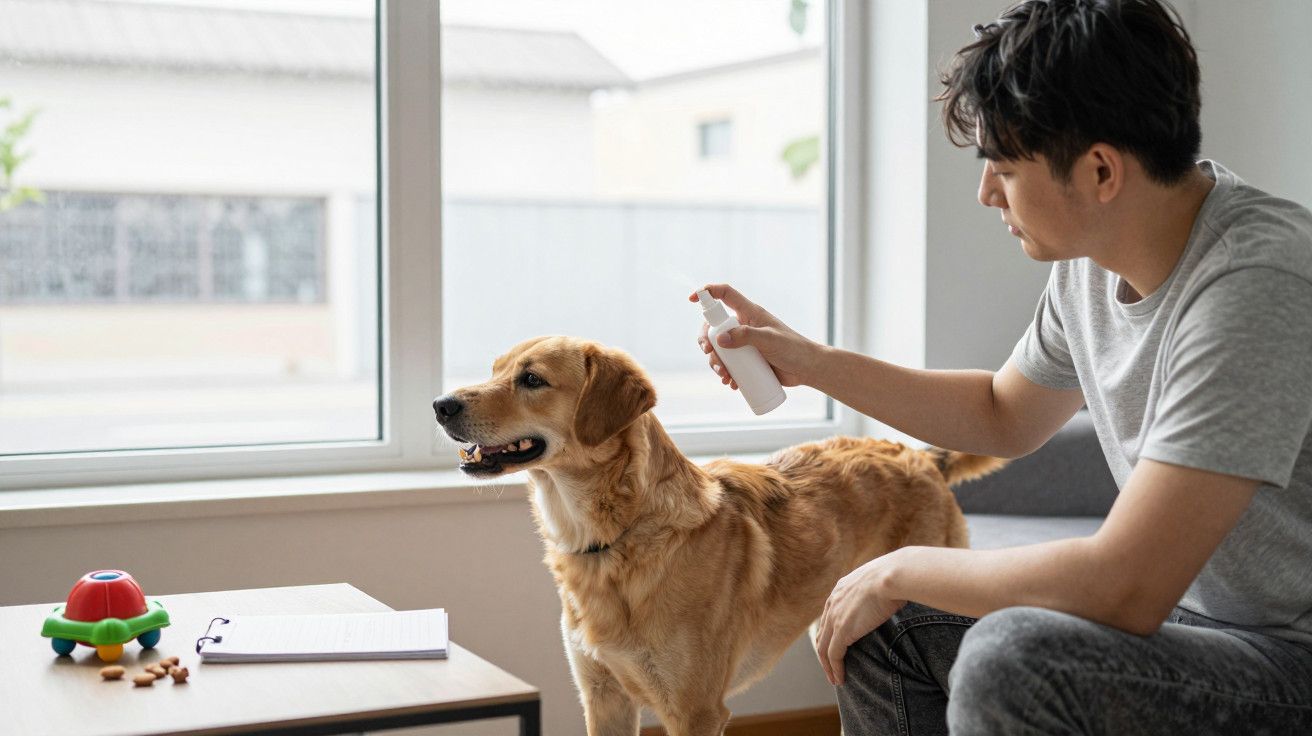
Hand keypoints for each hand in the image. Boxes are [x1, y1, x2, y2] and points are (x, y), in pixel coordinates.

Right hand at [690, 283, 818, 388]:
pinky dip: (725, 374)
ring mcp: (744, 345)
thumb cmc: (793, 349)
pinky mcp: (747, 361)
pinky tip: (730, 383)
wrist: (807, 369)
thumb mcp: (769, 340)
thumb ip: (746, 336)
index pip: (725, 295)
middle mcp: (744, 326)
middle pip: (714, 328)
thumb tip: (719, 339)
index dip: (708, 293)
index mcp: (749, 313)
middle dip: (707, 343)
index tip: (692, 299)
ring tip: (725, 376)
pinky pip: (729, 365)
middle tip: (710, 355)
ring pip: (719, 350)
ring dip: (715, 363)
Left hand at [814, 554, 906, 685]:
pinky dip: (835, 669)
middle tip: (830, 667)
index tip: (835, 646)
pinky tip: (840, 678)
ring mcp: (835, 617)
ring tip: (834, 679)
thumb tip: (893, 594)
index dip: (830, 633)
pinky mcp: (842, 630)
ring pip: (823, 648)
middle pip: (822, 633)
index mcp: (841, 589)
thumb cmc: (896, 576)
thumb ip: (878, 589)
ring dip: (827, 666)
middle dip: (824, 652)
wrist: (893, 576)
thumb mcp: (880, 579)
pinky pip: (833, 654)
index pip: (828, 615)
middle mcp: (833, 603)